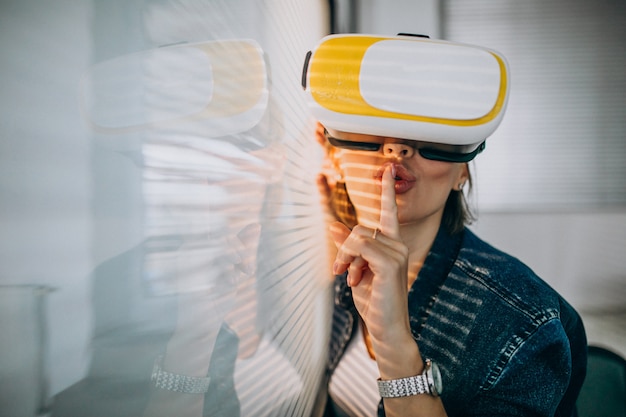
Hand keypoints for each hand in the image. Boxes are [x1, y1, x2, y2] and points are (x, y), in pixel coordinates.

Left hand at [329, 165, 410, 346]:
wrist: (386, 328)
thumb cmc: (374, 301)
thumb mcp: (356, 270)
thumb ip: (347, 247)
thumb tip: (332, 224)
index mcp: (392, 245)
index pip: (389, 211)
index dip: (387, 190)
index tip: (387, 168)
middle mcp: (397, 245)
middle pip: (361, 228)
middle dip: (344, 248)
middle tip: (339, 272)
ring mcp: (397, 253)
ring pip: (358, 237)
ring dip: (346, 258)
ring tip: (349, 279)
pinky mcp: (391, 263)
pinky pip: (361, 247)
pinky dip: (351, 261)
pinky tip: (355, 279)